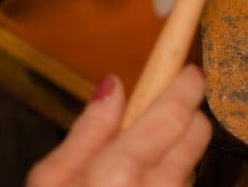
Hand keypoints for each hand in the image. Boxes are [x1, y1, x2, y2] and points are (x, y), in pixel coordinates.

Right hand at [26, 65, 211, 186]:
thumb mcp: (51, 183)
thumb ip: (87, 129)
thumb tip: (112, 84)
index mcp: (121, 173)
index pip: (173, 110)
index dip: (186, 84)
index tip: (191, 72)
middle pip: (196, 133)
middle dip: (185, 115)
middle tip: (164, 113)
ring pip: (191, 165)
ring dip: (177, 152)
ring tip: (141, 165)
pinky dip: (172, 183)